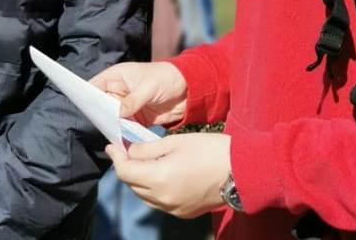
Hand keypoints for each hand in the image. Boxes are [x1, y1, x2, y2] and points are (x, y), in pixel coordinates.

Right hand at [89, 61, 187, 125]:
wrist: (189, 89)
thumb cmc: (166, 78)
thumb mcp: (148, 87)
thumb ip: (132, 100)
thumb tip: (118, 113)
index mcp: (116, 77)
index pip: (95, 86)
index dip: (88, 96)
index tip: (86, 108)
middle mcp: (119, 91)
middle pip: (102, 105)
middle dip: (101, 115)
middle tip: (101, 124)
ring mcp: (127, 106)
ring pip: (113, 118)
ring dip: (113, 126)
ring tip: (112, 134)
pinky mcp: (137, 118)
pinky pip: (126, 127)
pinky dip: (125, 133)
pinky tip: (123, 139)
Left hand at [104, 132, 230, 217]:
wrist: (243, 171)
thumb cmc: (210, 150)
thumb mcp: (175, 142)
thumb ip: (147, 148)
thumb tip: (129, 151)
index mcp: (159, 179)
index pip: (125, 172)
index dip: (116, 157)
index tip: (112, 145)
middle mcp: (163, 199)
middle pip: (132, 185)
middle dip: (126, 168)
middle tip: (126, 151)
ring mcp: (174, 209)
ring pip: (145, 196)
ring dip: (139, 180)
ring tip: (142, 162)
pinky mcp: (185, 213)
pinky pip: (160, 203)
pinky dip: (153, 190)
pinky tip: (160, 175)